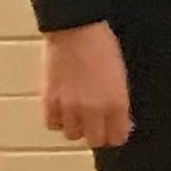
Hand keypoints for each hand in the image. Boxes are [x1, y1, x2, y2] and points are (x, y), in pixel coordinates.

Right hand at [37, 22, 129, 148]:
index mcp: (116, 104)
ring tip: (77, 114)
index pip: (117, 138)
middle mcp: (93, 110)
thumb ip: (119, 102)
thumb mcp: (121, 77)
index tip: (115, 129)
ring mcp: (69, 107)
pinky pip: (52, 124)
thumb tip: (120, 120)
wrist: (76, 30)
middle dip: (97, 134)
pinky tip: (62, 109)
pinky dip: (56, 120)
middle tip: (96, 124)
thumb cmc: (103, 47)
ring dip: (76, 127)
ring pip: (72, 135)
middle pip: (95, 141)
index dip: (116, 134)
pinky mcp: (49, 101)